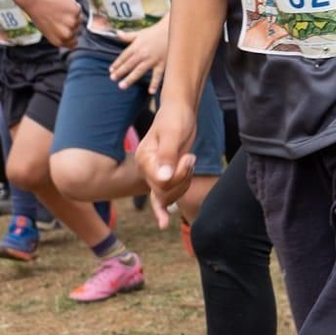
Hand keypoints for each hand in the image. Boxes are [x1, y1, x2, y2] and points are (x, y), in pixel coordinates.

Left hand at [24, 0, 82, 49]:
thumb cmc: (38, 12)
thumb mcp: (47, 30)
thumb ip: (59, 34)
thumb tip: (71, 33)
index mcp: (59, 41)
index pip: (74, 43)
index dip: (71, 34)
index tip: (66, 27)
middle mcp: (67, 35)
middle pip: (78, 30)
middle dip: (72, 23)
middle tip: (59, 15)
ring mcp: (72, 23)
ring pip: (80, 19)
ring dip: (73, 14)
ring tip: (59, 9)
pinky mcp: (76, 11)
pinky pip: (78, 8)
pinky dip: (72, 4)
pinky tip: (61, 3)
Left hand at [108, 17, 169, 91]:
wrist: (172, 30)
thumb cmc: (155, 33)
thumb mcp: (140, 33)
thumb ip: (128, 36)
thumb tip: (118, 33)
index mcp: (137, 45)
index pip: (124, 56)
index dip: (117, 63)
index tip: (111, 70)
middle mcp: (143, 53)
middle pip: (129, 64)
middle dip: (120, 72)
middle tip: (112, 79)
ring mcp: (152, 59)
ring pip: (139, 70)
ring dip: (130, 78)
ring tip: (122, 86)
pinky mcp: (162, 63)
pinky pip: (157, 75)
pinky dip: (154, 83)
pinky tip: (150, 91)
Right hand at [134, 106, 197, 228]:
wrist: (179, 111)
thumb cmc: (176, 118)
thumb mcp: (173, 134)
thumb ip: (168, 156)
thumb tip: (164, 178)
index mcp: (144, 159)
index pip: (162, 182)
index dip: (179, 174)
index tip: (189, 157)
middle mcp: (145, 169)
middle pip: (165, 191)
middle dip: (183, 178)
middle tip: (191, 157)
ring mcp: (153, 174)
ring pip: (169, 195)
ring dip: (185, 182)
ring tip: (189, 161)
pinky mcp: (162, 176)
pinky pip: (160, 197)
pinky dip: (162, 209)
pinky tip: (163, 223)